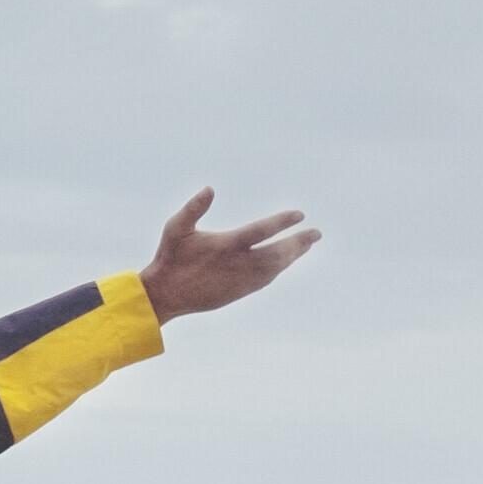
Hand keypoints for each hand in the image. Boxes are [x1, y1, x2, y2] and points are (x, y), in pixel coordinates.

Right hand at [138, 190, 319, 320]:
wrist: (165, 295)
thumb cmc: (170, 258)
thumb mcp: (175, 229)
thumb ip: (193, 208)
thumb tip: (210, 188)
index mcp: (226, 246)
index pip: (261, 231)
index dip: (282, 222)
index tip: (299, 214)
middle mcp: (237, 265)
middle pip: (276, 253)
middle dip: (298, 243)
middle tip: (316, 233)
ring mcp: (240, 281)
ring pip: (274, 268)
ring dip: (292, 256)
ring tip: (307, 245)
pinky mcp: (238, 292)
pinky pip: (266, 280)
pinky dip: (279, 269)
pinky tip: (285, 262)